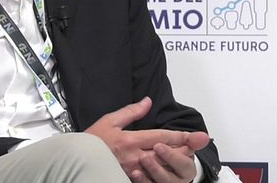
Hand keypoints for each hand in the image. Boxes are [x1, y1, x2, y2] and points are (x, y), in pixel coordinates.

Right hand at [84, 97, 209, 181]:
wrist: (77, 159)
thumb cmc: (91, 141)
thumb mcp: (110, 120)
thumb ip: (131, 111)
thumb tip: (147, 102)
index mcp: (132, 140)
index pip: (162, 136)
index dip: (180, 136)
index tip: (193, 135)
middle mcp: (136, 156)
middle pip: (166, 153)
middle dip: (184, 148)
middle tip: (199, 144)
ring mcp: (134, 169)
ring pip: (162, 166)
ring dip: (176, 160)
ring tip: (190, 155)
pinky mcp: (129, 177)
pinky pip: (150, 176)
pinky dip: (161, 172)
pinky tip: (169, 169)